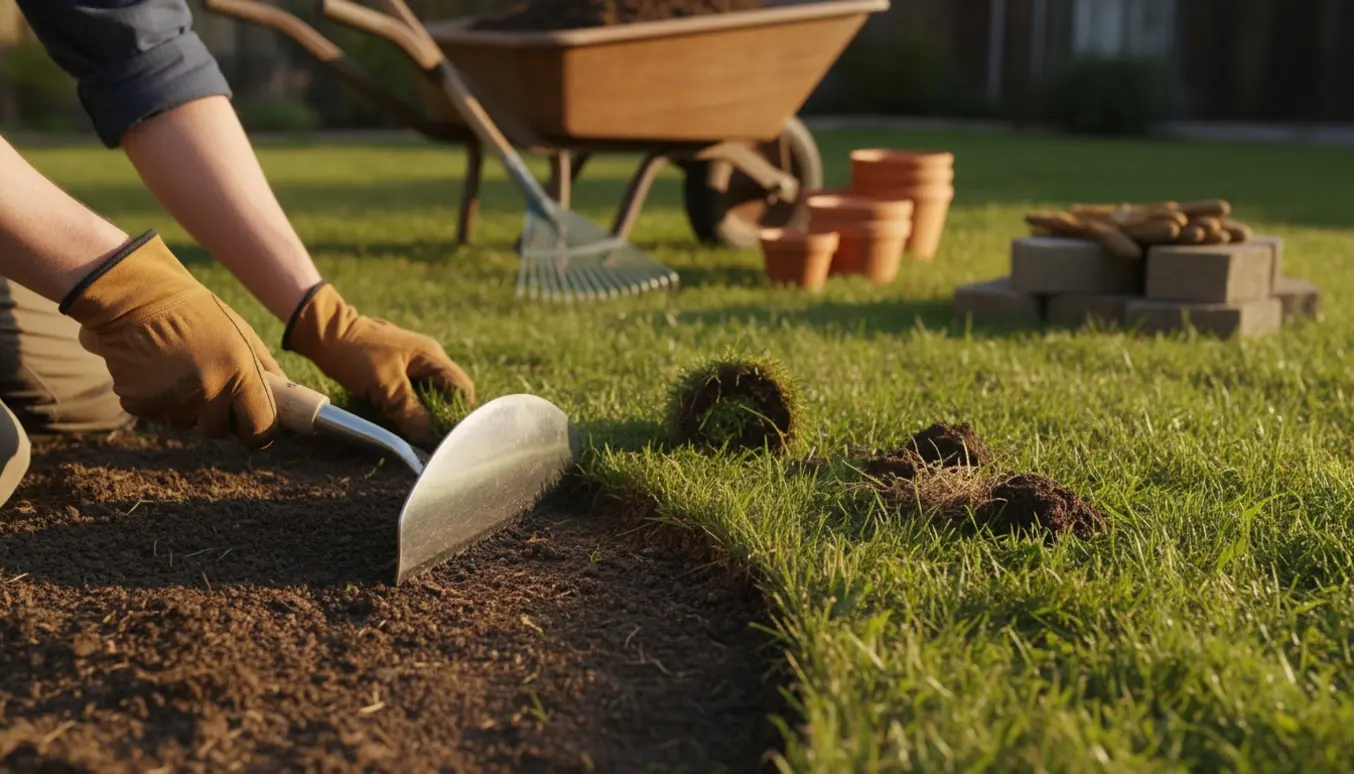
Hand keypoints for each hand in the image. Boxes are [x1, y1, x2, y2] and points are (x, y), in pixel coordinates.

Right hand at [59, 231, 284, 448]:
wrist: (136, 297)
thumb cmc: (195, 311)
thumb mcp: (241, 332)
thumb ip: (263, 367)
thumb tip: (282, 397)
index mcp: (241, 372)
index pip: (259, 428)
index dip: (258, 434)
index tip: (253, 430)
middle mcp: (209, 391)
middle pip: (217, 431)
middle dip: (215, 417)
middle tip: (206, 386)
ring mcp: (173, 399)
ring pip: (184, 423)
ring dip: (184, 407)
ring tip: (177, 369)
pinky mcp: (141, 403)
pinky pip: (156, 414)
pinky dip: (155, 399)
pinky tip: (153, 369)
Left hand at [282, 282, 474, 443]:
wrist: (324, 332)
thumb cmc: (356, 355)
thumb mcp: (386, 387)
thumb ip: (410, 412)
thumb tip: (426, 436)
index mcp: (431, 357)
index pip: (461, 387)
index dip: (460, 412)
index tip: (447, 433)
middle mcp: (427, 357)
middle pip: (447, 392)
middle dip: (440, 414)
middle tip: (429, 436)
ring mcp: (411, 360)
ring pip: (428, 392)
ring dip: (422, 411)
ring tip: (413, 430)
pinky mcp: (395, 366)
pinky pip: (411, 390)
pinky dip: (408, 405)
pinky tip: (398, 417)